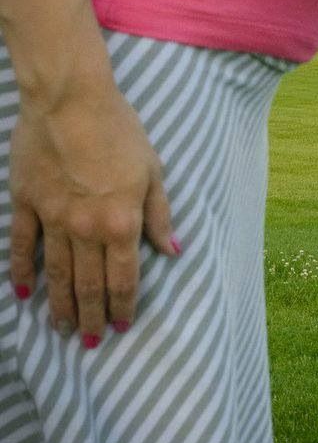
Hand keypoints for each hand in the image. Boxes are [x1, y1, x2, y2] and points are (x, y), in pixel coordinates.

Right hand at [8, 80, 177, 346]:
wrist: (72, 99)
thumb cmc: (120, 130)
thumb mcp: (152, 170)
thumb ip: (159, 214)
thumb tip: (172, 250)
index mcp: (122, 222)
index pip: (124, 277)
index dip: (124, 305)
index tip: (123, 326)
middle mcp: (87, 228)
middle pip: (88, 285)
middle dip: (91, 318)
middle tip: (89, 343)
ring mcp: (53, 218)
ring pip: (56, 274)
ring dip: (59, 305)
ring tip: (61, 329)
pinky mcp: (26, 202)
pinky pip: (22, 245)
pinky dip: (21, 271)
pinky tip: (23, 292)